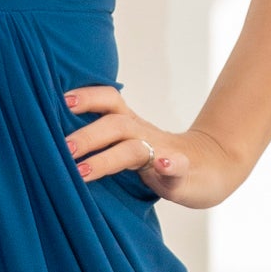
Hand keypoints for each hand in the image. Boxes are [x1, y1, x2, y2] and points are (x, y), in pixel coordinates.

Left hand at [64, 87, 242, 208]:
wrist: (212, 167)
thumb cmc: (160, 158)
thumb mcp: (128, 145)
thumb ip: (101, 140)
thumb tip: (57, 139)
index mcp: (130, 125)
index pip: (108, 101)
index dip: (87, 97)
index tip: (61, 100)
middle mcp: (143, 135)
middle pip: (115, 125)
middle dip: (86, 135)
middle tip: (62, 148)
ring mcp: (164, 154)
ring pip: (135, 150)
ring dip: (107, 158)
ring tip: (82, 171)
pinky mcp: (183, 175)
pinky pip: (177, 167)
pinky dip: (170, 165)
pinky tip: (163, 165)